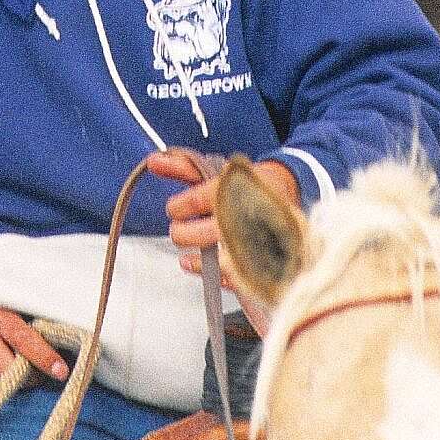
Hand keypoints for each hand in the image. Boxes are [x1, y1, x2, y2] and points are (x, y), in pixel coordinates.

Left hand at [146, 149, 298, 273]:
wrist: (287, 192)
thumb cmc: (247, 183)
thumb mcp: (217, 170)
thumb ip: (183, 167)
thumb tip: (153, 162)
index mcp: (234, 190)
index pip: (196, 202)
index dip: (178, 208)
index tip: (175, 209)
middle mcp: (243, 217)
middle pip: (204, 234)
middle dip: (183, 234)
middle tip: (180, 230)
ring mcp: (254, 242)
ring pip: (220, 260)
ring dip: (198, 260)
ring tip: (187, 256)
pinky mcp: (261, 261)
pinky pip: (236, 278)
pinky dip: (215, 275)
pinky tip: (199, 266)